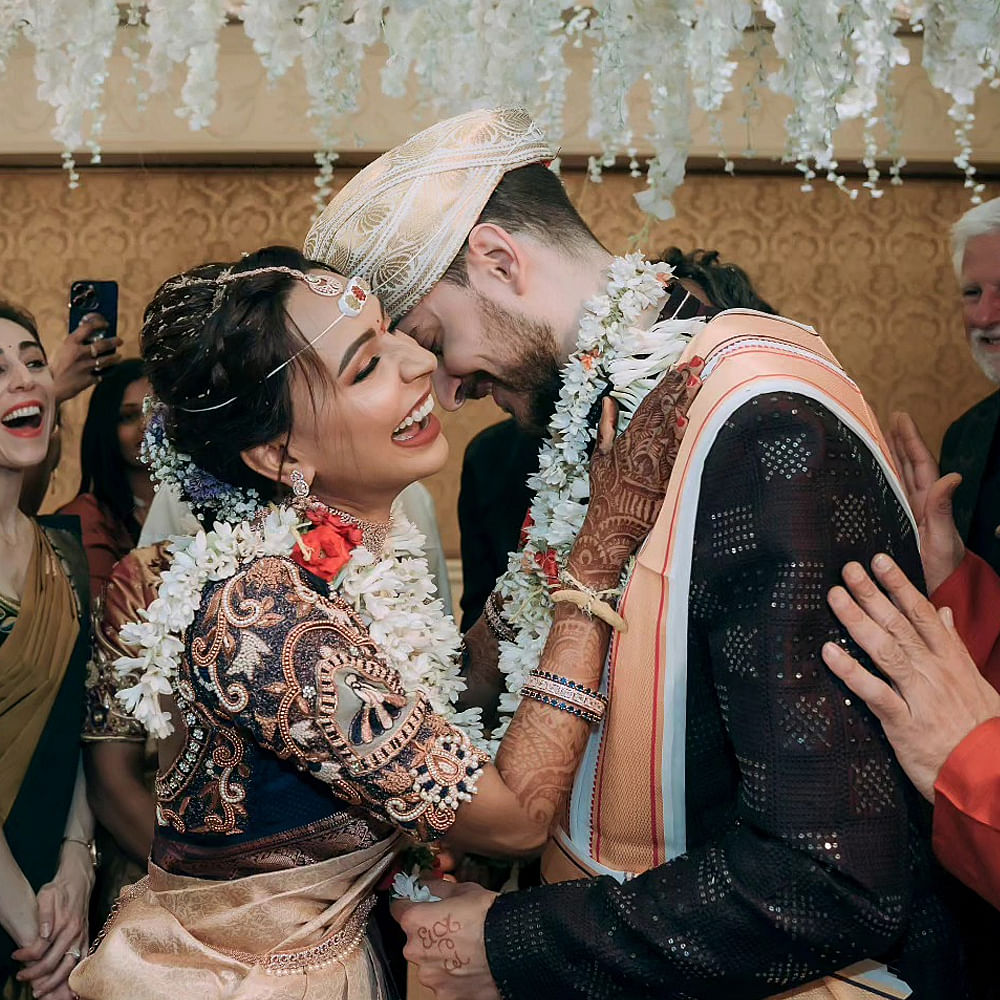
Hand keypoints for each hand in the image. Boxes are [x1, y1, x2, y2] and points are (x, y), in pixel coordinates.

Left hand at [13, 843, 91, 995]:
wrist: (79, 881)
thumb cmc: (60, 889)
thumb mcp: (47, 895)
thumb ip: (44, 915)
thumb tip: (42, 933)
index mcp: (65, 923)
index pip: (41, 948)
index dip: (26, 955)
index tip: (15, 955)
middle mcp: (75, 932)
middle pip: (54, 962)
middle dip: (36, 975)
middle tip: (22, 977)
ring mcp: (82, 937)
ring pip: (69, 967)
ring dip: (54, 982)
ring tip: (40, 991)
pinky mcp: (86, 938)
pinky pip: (81, 961)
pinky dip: (73, 976)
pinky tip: (64, 984)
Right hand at [50, 314, 122, 402]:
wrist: (47, 387)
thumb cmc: (51, 368)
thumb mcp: (61, 351)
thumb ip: (73, 346)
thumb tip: (86, 340)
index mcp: (70, 343)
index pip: (88, 328)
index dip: (99, 324)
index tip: (105, 324)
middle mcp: (80, 353)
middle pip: (103, 344)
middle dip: (114, 341)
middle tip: (119, 340)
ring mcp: (86, 366)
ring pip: (106, 360)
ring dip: (114, 357)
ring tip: (118, 356)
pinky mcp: (89, 379)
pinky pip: (100, 375)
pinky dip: (103, 373)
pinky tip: (106, 372)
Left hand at [391, 878, 500, 999]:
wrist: (516, 946)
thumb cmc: (490, 916)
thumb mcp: (462, 889)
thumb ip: (436, 888)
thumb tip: (425, 885)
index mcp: (415, 921)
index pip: (399, 907)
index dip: (410, 902)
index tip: (419, 902)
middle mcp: (416, 951)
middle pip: (414, 938)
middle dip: (428, 932)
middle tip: (453, 927)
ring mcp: (430, 977)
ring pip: (429, 963)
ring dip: (441, 956)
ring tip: (467, 949)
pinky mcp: (445, 996)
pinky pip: (444, 983)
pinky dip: (453, 976)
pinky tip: (471, 965)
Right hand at [572, 359, 702, 584]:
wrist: (610, 525)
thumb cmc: (604, 492)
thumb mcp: (599, 457)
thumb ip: (606, 426)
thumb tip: (609, 399)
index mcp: (626, 439)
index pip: (649, 405)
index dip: (665, 385)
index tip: (679, 368)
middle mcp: (639, 447)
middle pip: (663, 410)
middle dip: (680, 387)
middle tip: (697, 365)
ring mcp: (652, 462)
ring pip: (670, 427)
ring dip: (684, 404)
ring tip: (698, 382)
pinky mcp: (662, 479)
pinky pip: (672, 454)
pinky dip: (679, 437)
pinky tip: (688, 420)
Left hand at [823, 553, 999, 800]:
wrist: (991, 777)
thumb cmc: (981, 729)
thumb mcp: (975, 681)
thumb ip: (953, 645)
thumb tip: (943, 611)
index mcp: (951, 660)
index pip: (923, 613)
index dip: (900, 585)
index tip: (879, 561)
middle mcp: (934, 672)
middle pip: (899, 625)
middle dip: (872, 594)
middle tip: (848, 569)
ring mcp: (919, 696)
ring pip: (885, 650)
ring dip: (857, 621)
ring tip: (834, 597)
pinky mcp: (904, 723)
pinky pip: (874, 692)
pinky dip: (851, 671)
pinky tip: (829, 652)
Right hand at [887, 412, 964, 591]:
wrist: (932, 595)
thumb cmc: (941, 571)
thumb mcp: (943, 540)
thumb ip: (943, 509)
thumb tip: (953, 477)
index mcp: (928, 503)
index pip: (919, 464)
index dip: (909, 439)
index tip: (899, 417)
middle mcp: (915, 505)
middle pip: (905, 466)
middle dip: (895, 441)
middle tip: (882, 418)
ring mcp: (903, 515)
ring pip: (894, 478)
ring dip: (886, 456)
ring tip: (874, 436)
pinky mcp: (890, 526)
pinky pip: (882, 497)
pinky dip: (875, 481)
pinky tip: (865, 474)